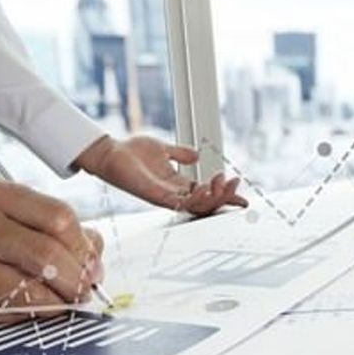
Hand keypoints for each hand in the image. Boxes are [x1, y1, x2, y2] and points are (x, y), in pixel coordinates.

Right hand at [0, 180, 103, 323]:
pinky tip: (28, 310)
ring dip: (54, 305)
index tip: (93, 268)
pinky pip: (1, 313)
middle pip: (45, 254)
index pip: (58, 217)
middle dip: (75, 281)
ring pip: (24, 290)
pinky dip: (24, 317)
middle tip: (84, 294)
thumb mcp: (26, 219)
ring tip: (62, 306)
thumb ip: (69, 235)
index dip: (83, 248)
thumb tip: (94, 266)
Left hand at [75, 135, 247, 215]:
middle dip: (224, 196)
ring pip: (195, 206)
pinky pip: (178, 202)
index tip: (243, 199)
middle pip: (206, 203)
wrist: (110, 152)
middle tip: (234, 182)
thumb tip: (198, 155)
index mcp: (177, 184)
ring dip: (213, 197)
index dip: (225, 197)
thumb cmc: (132, 152)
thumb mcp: (164, 148)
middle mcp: (173, 193)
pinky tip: (205, 187)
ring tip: (222, 183)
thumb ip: (181, 153)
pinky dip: (193, 198)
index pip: (207, 195)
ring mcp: (164, 196)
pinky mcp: (154, 195)